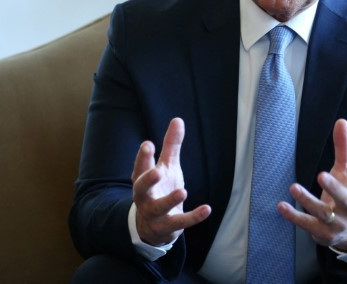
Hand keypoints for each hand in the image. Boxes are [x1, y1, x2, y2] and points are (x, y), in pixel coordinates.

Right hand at [132, 118, 210, 245]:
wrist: (154, 226)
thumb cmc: (161, 189)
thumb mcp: (166, 167)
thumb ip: (171, 145)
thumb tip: (178, 119)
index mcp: (142, 180)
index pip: (140, 167)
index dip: (143, 157)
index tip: (148, 144)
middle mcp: (145, 197)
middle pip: (141, 189)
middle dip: (148, 180)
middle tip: (158, 172)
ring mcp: (154, 213)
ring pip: (159, 208)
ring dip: (170, 200)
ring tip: (183, 191)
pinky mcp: (167, 227)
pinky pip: (180, 222)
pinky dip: (193, 217)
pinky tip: (207, 209)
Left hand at [278, 119, 346, 251]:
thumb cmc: (346, 193)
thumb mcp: (346, 171)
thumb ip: (343, 147)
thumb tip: (341, 121)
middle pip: (345, 200)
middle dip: (334, 188)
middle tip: (322, 175)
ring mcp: (336, 223)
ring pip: (323, 213)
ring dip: (308, 200)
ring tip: (293, 187)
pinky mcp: (322, 233)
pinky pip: (306, 224)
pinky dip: (293, 216)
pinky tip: (281, 206)